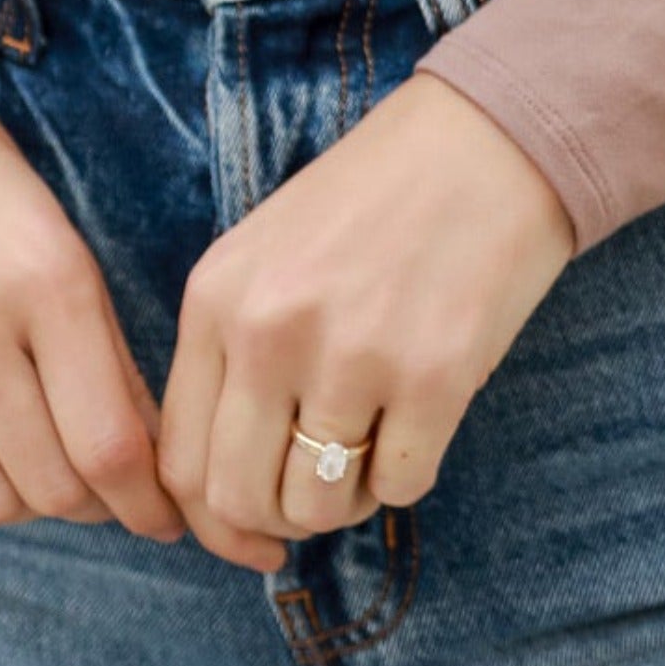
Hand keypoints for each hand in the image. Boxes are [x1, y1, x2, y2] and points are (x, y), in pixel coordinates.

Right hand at [0, 38, 280, 572]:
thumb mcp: (58, 236)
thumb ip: (103, 349)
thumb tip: (149, 461)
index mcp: (45, 277)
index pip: (111, 446)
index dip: (149, 501)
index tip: (166, 515)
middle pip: (53, 489)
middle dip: (98, 505)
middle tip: (114, 491)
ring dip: (28, 498)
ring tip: (44, 461)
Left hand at [158, 68, 574, 543]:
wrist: (485, 140)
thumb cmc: (374, 202)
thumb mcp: (267, 258)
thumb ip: (232, 357)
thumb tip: (223, 497)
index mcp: (217, 297)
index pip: (179, 462)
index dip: (213, 520)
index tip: (251, 525)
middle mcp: (269, 329)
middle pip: (237, 500)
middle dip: (275, 522)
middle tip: (314, 492)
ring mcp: (350, 354)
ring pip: (314, 507)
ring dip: (343, 502)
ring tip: (369, 447)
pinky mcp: (432, 376)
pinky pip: (398, 488)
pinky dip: (406, 474)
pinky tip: (419, 419)